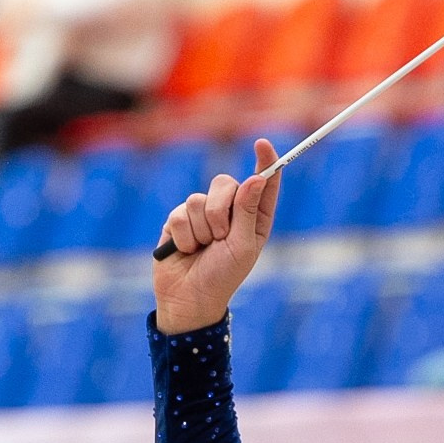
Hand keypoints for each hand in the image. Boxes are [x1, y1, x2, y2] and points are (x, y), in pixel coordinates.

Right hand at [153, 138, 281, 334]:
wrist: (189, 297)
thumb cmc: (223, 276)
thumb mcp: (242, 246)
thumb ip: (248, 211)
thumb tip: (256, 178)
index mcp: (254, 218)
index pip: (262, 182)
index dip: (264, 162)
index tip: (262, 144)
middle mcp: (230, 212)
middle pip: (226, 184)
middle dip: (221, 210)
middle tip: (220, 237)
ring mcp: (203, 214)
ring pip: (199, 199)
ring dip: (202, 229)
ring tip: (203, 249)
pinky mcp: (179, 220)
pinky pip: (180, 213)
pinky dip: (185, 235)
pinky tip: (186, 250)